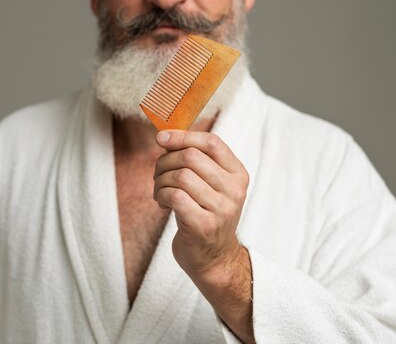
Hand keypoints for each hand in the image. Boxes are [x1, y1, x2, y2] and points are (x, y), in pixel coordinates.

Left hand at [153, 130, 249, 278]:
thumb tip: (165, 136)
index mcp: (238, 174)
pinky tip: (162, 204)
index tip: (161, 138)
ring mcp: (221, 209)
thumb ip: (195, 160)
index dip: (183, 136)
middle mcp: (234, 190)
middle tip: (158, 175)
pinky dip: (161, 195)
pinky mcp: (204, 225)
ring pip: (180, 176)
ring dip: (160, 181)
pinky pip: (174, 196)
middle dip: (165, 162)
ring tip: (160, 192)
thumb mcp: (209, 185)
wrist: (214, 259)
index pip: (212, 143)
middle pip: (191, 157)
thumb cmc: (206, 215)